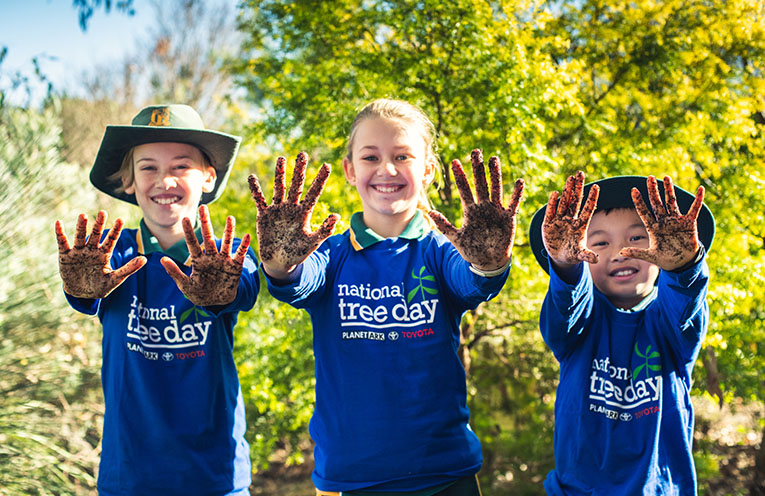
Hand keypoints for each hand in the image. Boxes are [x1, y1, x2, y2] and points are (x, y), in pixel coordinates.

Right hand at [55, 211, 146, 298]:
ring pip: (81, 237)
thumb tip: (145, 259)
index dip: (116, 230)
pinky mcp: (65, 256)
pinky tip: (59, 223)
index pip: (111, 239)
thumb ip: (128, 269)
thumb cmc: (100, 285)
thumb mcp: (115, 279)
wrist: (82, 295)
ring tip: (83, 215)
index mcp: (104, 254)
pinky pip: (63, 243)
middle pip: (96, 235)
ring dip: (81, 227)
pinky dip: (60, 234)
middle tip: (103, 212)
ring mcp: (79, 252)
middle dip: (99, 224)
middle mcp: (92, 249)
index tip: (121, 220)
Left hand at [160, 205, 250, 306]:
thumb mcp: (185, 285)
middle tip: (203, 207)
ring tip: (230, 218)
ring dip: (229, 230)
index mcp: (198, 261)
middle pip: (208, 237)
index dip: (189, 232)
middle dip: (206, 223)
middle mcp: (211, 257)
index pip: (192, 243)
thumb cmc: (199, 294)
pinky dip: (244, 245)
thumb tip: (162, 259)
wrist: (217, 302)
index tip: (184, 219)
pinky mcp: (236, 266)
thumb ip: (174, 273)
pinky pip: (240, 254)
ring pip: (226, 242)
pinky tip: (247, 236)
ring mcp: (224, 260)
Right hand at [248, 152, 339, 277]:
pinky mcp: (264, 215)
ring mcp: (277, 210)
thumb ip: (324, 230)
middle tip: (303, 154)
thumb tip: (337, 215)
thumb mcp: (313, 242)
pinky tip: (252, 177)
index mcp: (304, 213)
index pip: (314, 193)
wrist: (280, 263)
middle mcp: (291, 207)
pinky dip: (255, 190)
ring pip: (279, 188)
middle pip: (296, 185)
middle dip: (299, 170)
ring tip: (282, 158)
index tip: (327, 165)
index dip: (320, 180)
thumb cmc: (298, 252)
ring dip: (280, 174)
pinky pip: (259, 200)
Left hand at [428, 149, 523, 270]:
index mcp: (471, 210)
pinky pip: (513, 203)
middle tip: (476, 152)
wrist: (487, 262)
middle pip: (480, 183)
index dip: (460, 176)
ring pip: (495, 188)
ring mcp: (496, 211)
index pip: (464, 189)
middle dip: (478, 168)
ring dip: (495, 175)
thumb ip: (443, 225)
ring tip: (494, 159)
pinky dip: (516, 194)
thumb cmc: (472, 249)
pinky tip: (519, 182)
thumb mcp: (455, 237)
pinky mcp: (508, 218)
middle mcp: (483, 207)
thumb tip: (429, 211)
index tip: (455, 162)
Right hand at [542, 171, 599, 267]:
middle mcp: (571, 219)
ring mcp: (559, 220)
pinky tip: (555, 193)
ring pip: (564, 203)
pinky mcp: (548, 223)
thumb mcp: (580, 255)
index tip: (597, 187)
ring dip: (567, 191)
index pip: (588, 209)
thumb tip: (596, 259)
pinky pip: (551, 211)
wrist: (559, 257)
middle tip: (580, 174)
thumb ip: (587, 255)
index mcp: (581, 225)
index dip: (592, 198)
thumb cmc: (573, 254)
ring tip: (570, 178)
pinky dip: (552, 203)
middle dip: (578, 188)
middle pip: (575, 201)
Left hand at [619, 175, 703, 270]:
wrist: (682, 263)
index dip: (639, 201)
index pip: (644, 211)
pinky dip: (698, 200)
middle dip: (653, 191)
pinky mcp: (689, 223)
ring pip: (671, 202)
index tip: (633, 190)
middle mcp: (664, 220)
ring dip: (669, 190)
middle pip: (656, 202)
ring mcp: (676, 220)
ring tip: (666, 177)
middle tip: (649, 178)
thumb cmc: (665, 258)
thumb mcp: (650, 256)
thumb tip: (620, 253)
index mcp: (653, 227)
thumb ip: (636, 252)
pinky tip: (700, 189)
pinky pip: (694, 209)